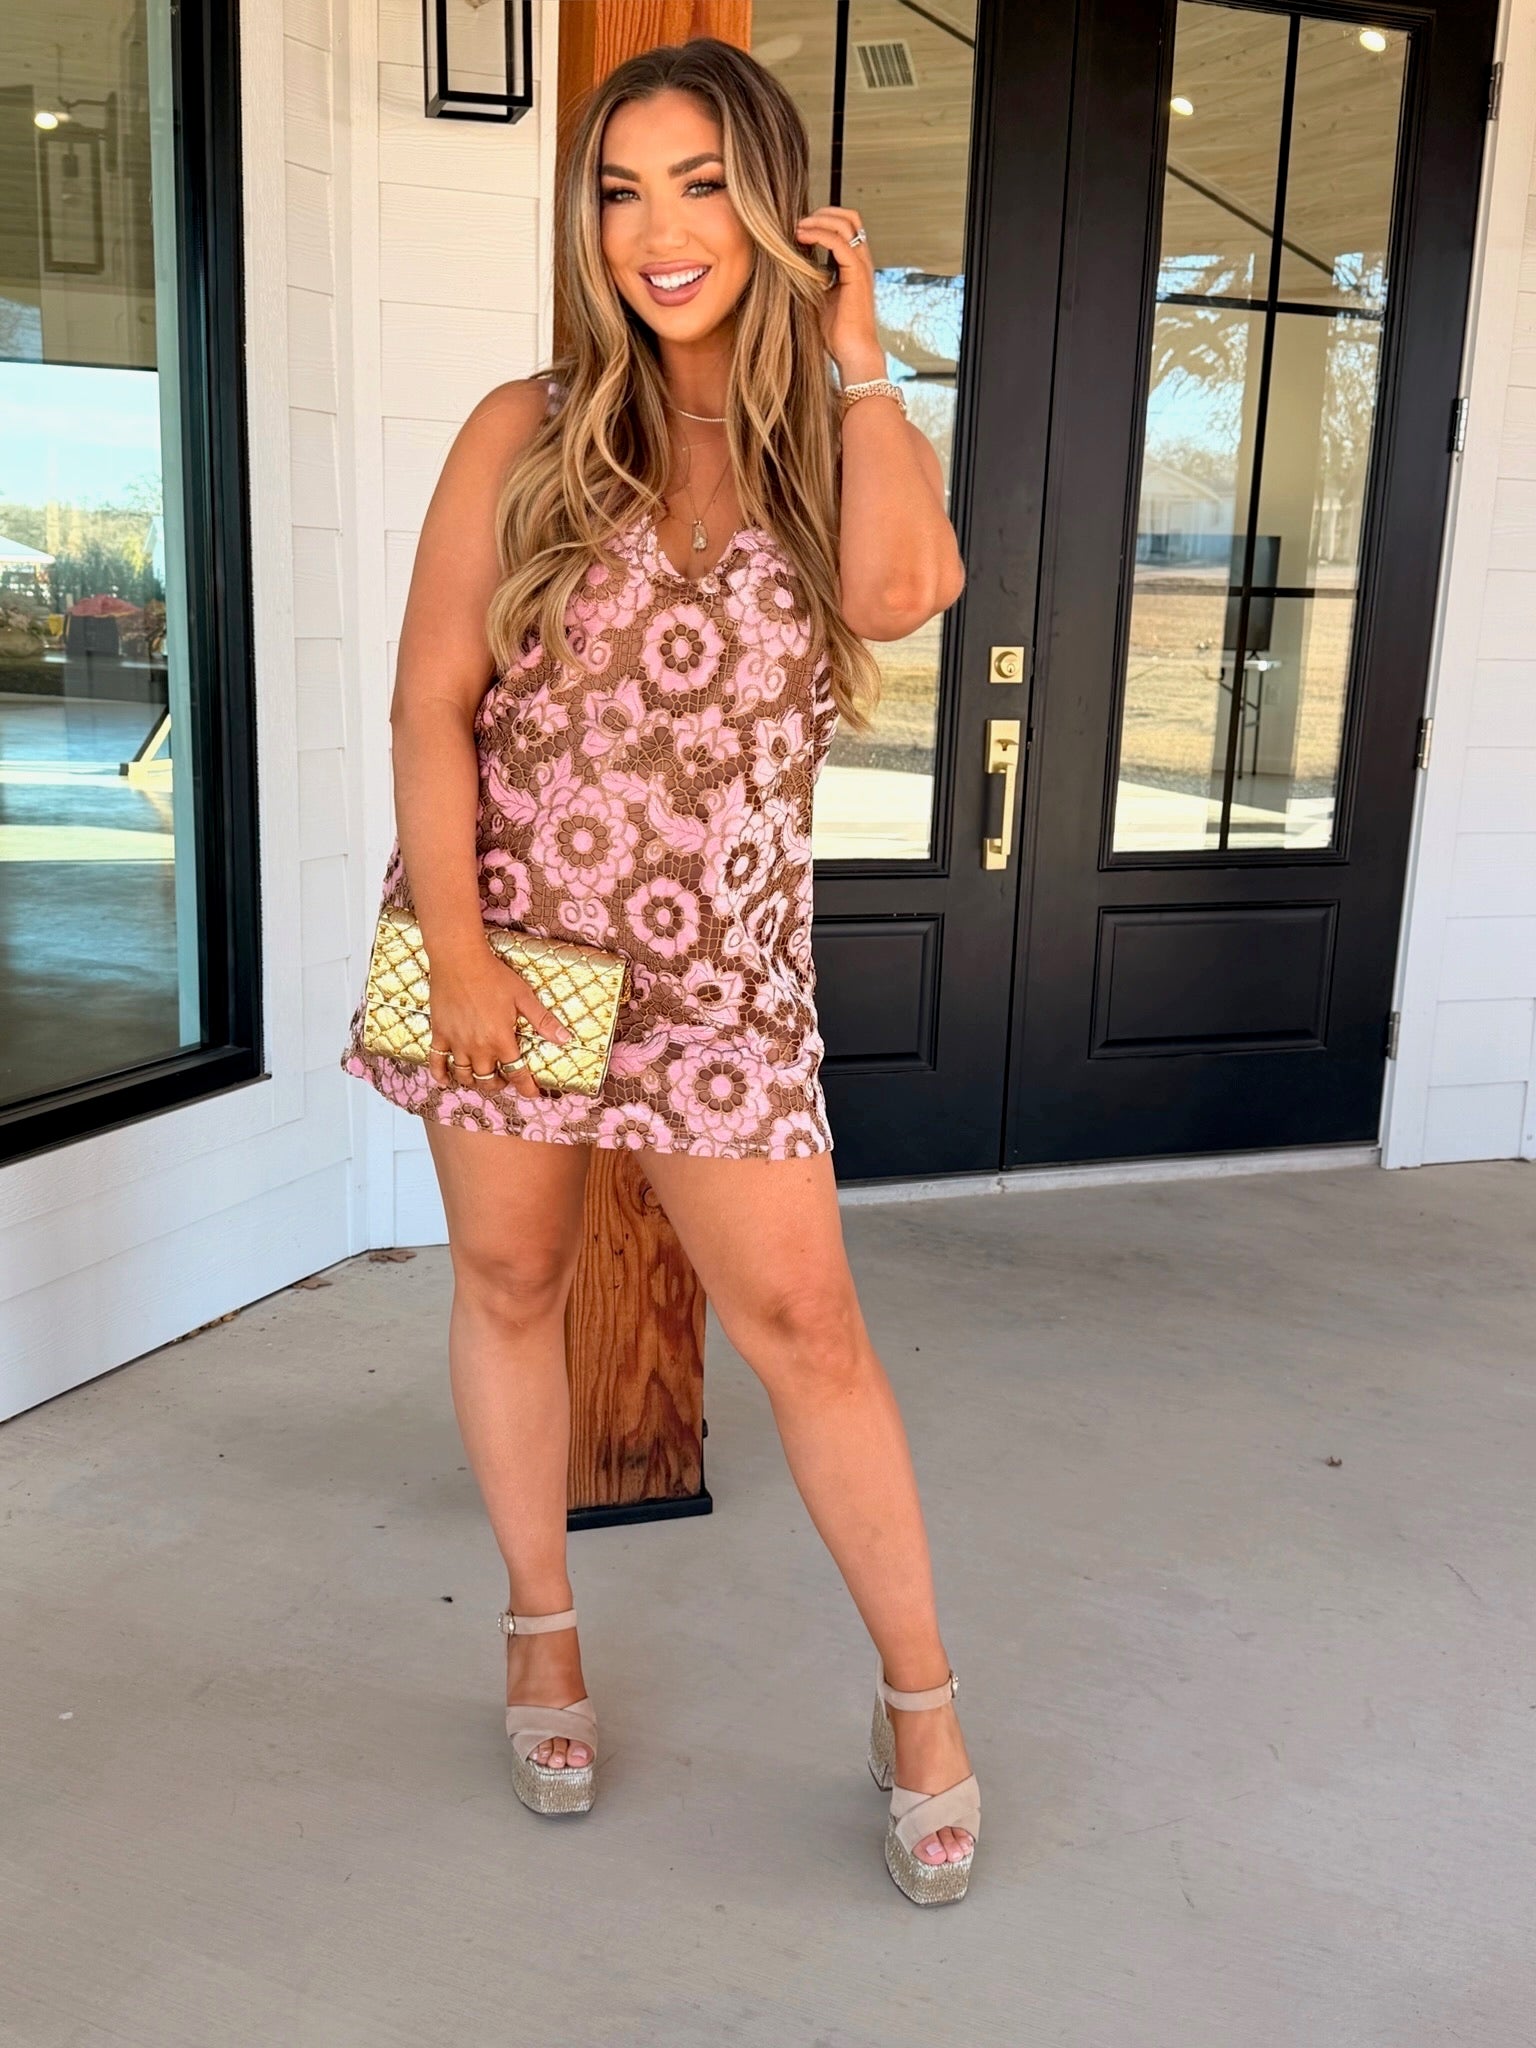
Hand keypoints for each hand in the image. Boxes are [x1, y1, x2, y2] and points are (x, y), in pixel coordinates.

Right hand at [426, 946, 572, 1100]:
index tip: (533, 1094)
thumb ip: (543, 1020)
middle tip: (506, 1080)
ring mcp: (456, 1043)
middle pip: (488, 1080)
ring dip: (474, 1083)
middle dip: (500, 1085)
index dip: (527, 1088)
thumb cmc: (493, 975)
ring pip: (464, 1076)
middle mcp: (478, 1047)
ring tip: (482, 1079)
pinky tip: (446, 1081)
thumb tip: (565, 1038)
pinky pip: (437, 1062)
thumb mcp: (524, 996)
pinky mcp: (439, 1034)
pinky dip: (441, 1075)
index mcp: (501, 1040)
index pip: (517, 1074)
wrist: (459, 959)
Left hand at [793, 205, 883, 381]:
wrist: (851, 352)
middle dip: (822, 213)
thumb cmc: (835, 332)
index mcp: (855, 264)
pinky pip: (840, 242)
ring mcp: (862, 266)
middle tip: (798, 222)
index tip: (799, 227)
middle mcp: (862, 260)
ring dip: (819, 220)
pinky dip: (820, 235)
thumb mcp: (817, 296)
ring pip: (846, 224)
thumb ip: (809, 277)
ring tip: (797, 228)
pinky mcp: (857, 274)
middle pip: (850, 217)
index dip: (824, 219)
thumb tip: (786, 265)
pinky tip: (801, 238)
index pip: (846, 226)